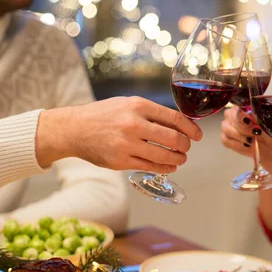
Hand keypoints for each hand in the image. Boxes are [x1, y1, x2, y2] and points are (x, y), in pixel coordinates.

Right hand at [37, 97, 202, 172]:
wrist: (74, 129)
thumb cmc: (104, 115)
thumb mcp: (128, 104)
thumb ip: (151, 112)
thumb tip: (180, 124)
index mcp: (138, 106)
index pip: (175, 119)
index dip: (191, 129)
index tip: (197, 135)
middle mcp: (133, 124)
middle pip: (173, 138)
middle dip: (185, 146)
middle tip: (187, 148)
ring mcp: (127, 144)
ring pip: (164, 155)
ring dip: (178, 159)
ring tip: (181, 159)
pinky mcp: (121, 161)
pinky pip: (150, 167)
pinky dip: (165, 168)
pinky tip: (170, 166)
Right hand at [220, 105, 271, 173]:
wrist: (269, 148)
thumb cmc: (268, 133)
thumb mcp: (267, 125)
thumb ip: (258, 119)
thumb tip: (252, 117)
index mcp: (242, 107)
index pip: (237, 107)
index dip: (241, 115)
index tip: (249, 121)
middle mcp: (232, 115)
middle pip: (229, 117)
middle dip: (242, 127)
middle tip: (254, 133)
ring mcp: (227, 127)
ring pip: (227, 129)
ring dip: (240, 136)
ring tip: (252, 141)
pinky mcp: (226, 139)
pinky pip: (226, 141)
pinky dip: (237, 144)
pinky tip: (246, 146)